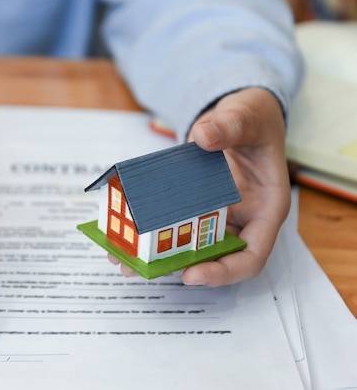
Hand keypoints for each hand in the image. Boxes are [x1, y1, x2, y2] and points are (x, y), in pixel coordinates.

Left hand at [109, 88, 290, 286]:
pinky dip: (152, 231)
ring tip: (123, 260)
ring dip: (157, 255)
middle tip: (142, 270)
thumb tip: (204, 135)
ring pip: (190, 246)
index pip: (251, 256)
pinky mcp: (195, 207)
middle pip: (214, 258)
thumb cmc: (255, 119)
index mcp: (266, 209)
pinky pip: (175, 224)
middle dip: (178, 267)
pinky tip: (126, 233)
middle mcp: (242, 219)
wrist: (239, 115)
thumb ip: (231, 125)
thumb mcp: (248, 116)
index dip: (224, 272)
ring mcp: (217, 215)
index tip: (192, 275)